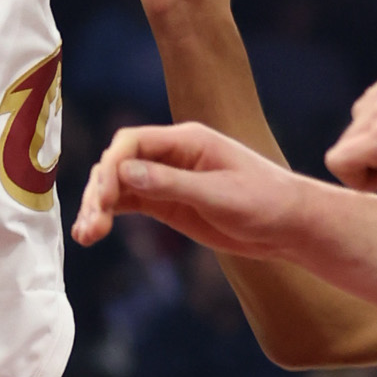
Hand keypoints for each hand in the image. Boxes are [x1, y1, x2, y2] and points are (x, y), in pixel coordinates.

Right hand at [73, 120, 299, 253]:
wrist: (290, 227)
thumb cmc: (265, 203)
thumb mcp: (220, 195)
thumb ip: (172, 184)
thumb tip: (123, 174)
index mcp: (188, 140)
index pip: (133, 142)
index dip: (111, 167)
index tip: (103, 199)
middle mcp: (172, 155)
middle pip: (118, 163)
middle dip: (99, 191)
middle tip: (92, 224)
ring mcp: (167, 179)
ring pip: (118, 185)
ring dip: (98, 207)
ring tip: (86, 236)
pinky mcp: (167, 202)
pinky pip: (128, 203)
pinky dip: (108, 216)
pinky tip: (90, 234)